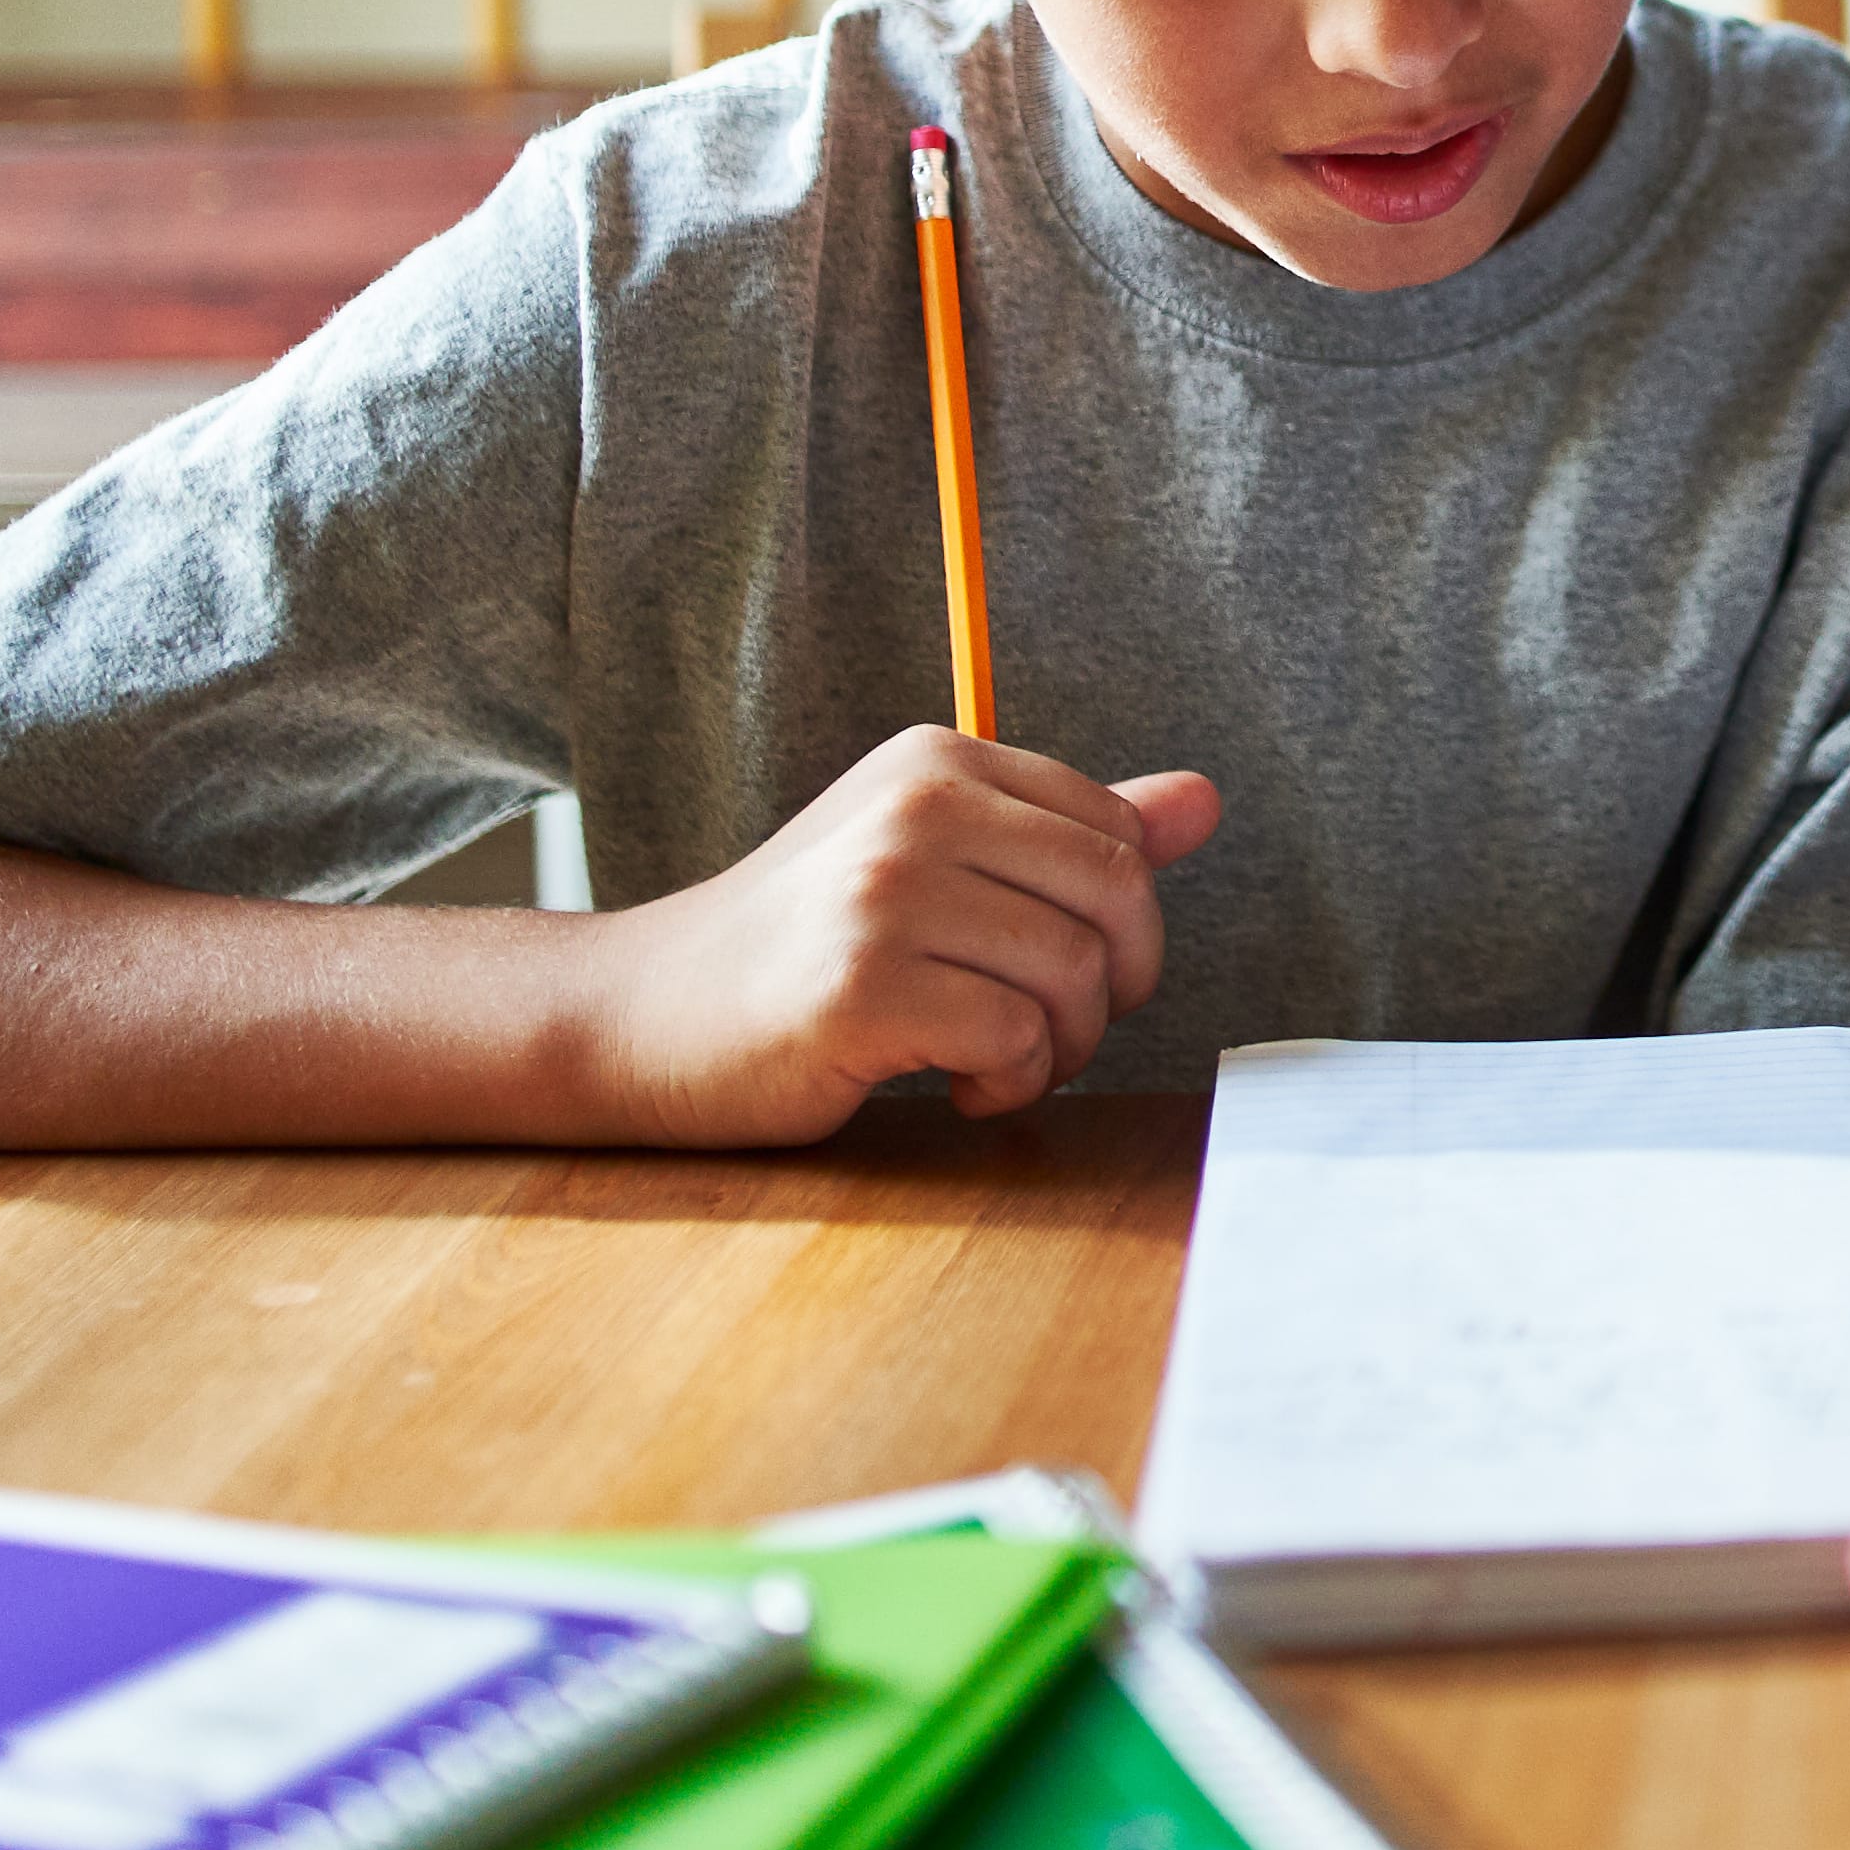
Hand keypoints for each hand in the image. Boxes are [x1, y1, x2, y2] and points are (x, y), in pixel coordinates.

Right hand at [582, 727, 1222, 1140]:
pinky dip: (1007, 1083)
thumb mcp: (935, 862)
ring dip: (1057, 1049)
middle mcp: (918, 807)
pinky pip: (1011, 1038)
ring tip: (995, 1064)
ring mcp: (885, 892)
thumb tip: (1207, 801)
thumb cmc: (805, 945)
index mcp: (941, 760)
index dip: (1125, 925)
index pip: (1119, 833)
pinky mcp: (861, 986)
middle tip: (1050, 1033)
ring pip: (1074, 975)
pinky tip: (953, 1088)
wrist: (642, 1016)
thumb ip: (1069, 834)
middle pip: (1118, 899)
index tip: (1072, 972)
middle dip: (1112, 988)